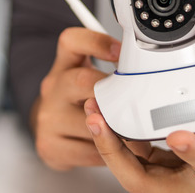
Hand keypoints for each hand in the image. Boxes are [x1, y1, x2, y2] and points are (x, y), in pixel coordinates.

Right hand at [31, 27, 121, 169]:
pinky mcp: (50, 145)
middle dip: (113, 92)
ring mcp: (48, 117)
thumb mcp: (87, 74)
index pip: (71, 41)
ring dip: (117, 130)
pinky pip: (88, 151)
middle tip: (135, 101)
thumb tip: (146, 66)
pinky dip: (107, 152)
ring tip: (135, 133)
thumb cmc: (77, 99)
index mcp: (64, 65)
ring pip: (89, 121)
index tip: (120, 51)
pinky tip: (116, 149)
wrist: (49, 127)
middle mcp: (52, 88)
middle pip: (82, 80)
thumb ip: (110, 66)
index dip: (97, 42)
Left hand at [84, 39, 194, 192]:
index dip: (191, 150)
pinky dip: (115, 142)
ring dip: (109, 146)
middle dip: (118, 154)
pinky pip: (131, 163)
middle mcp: (192, 186)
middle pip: (147, 180)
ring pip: (132, 173)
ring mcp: (170, 184)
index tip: (175, 133)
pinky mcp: (156, 175)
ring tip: (94, 114)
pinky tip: (102, 118)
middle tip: (101, 122)